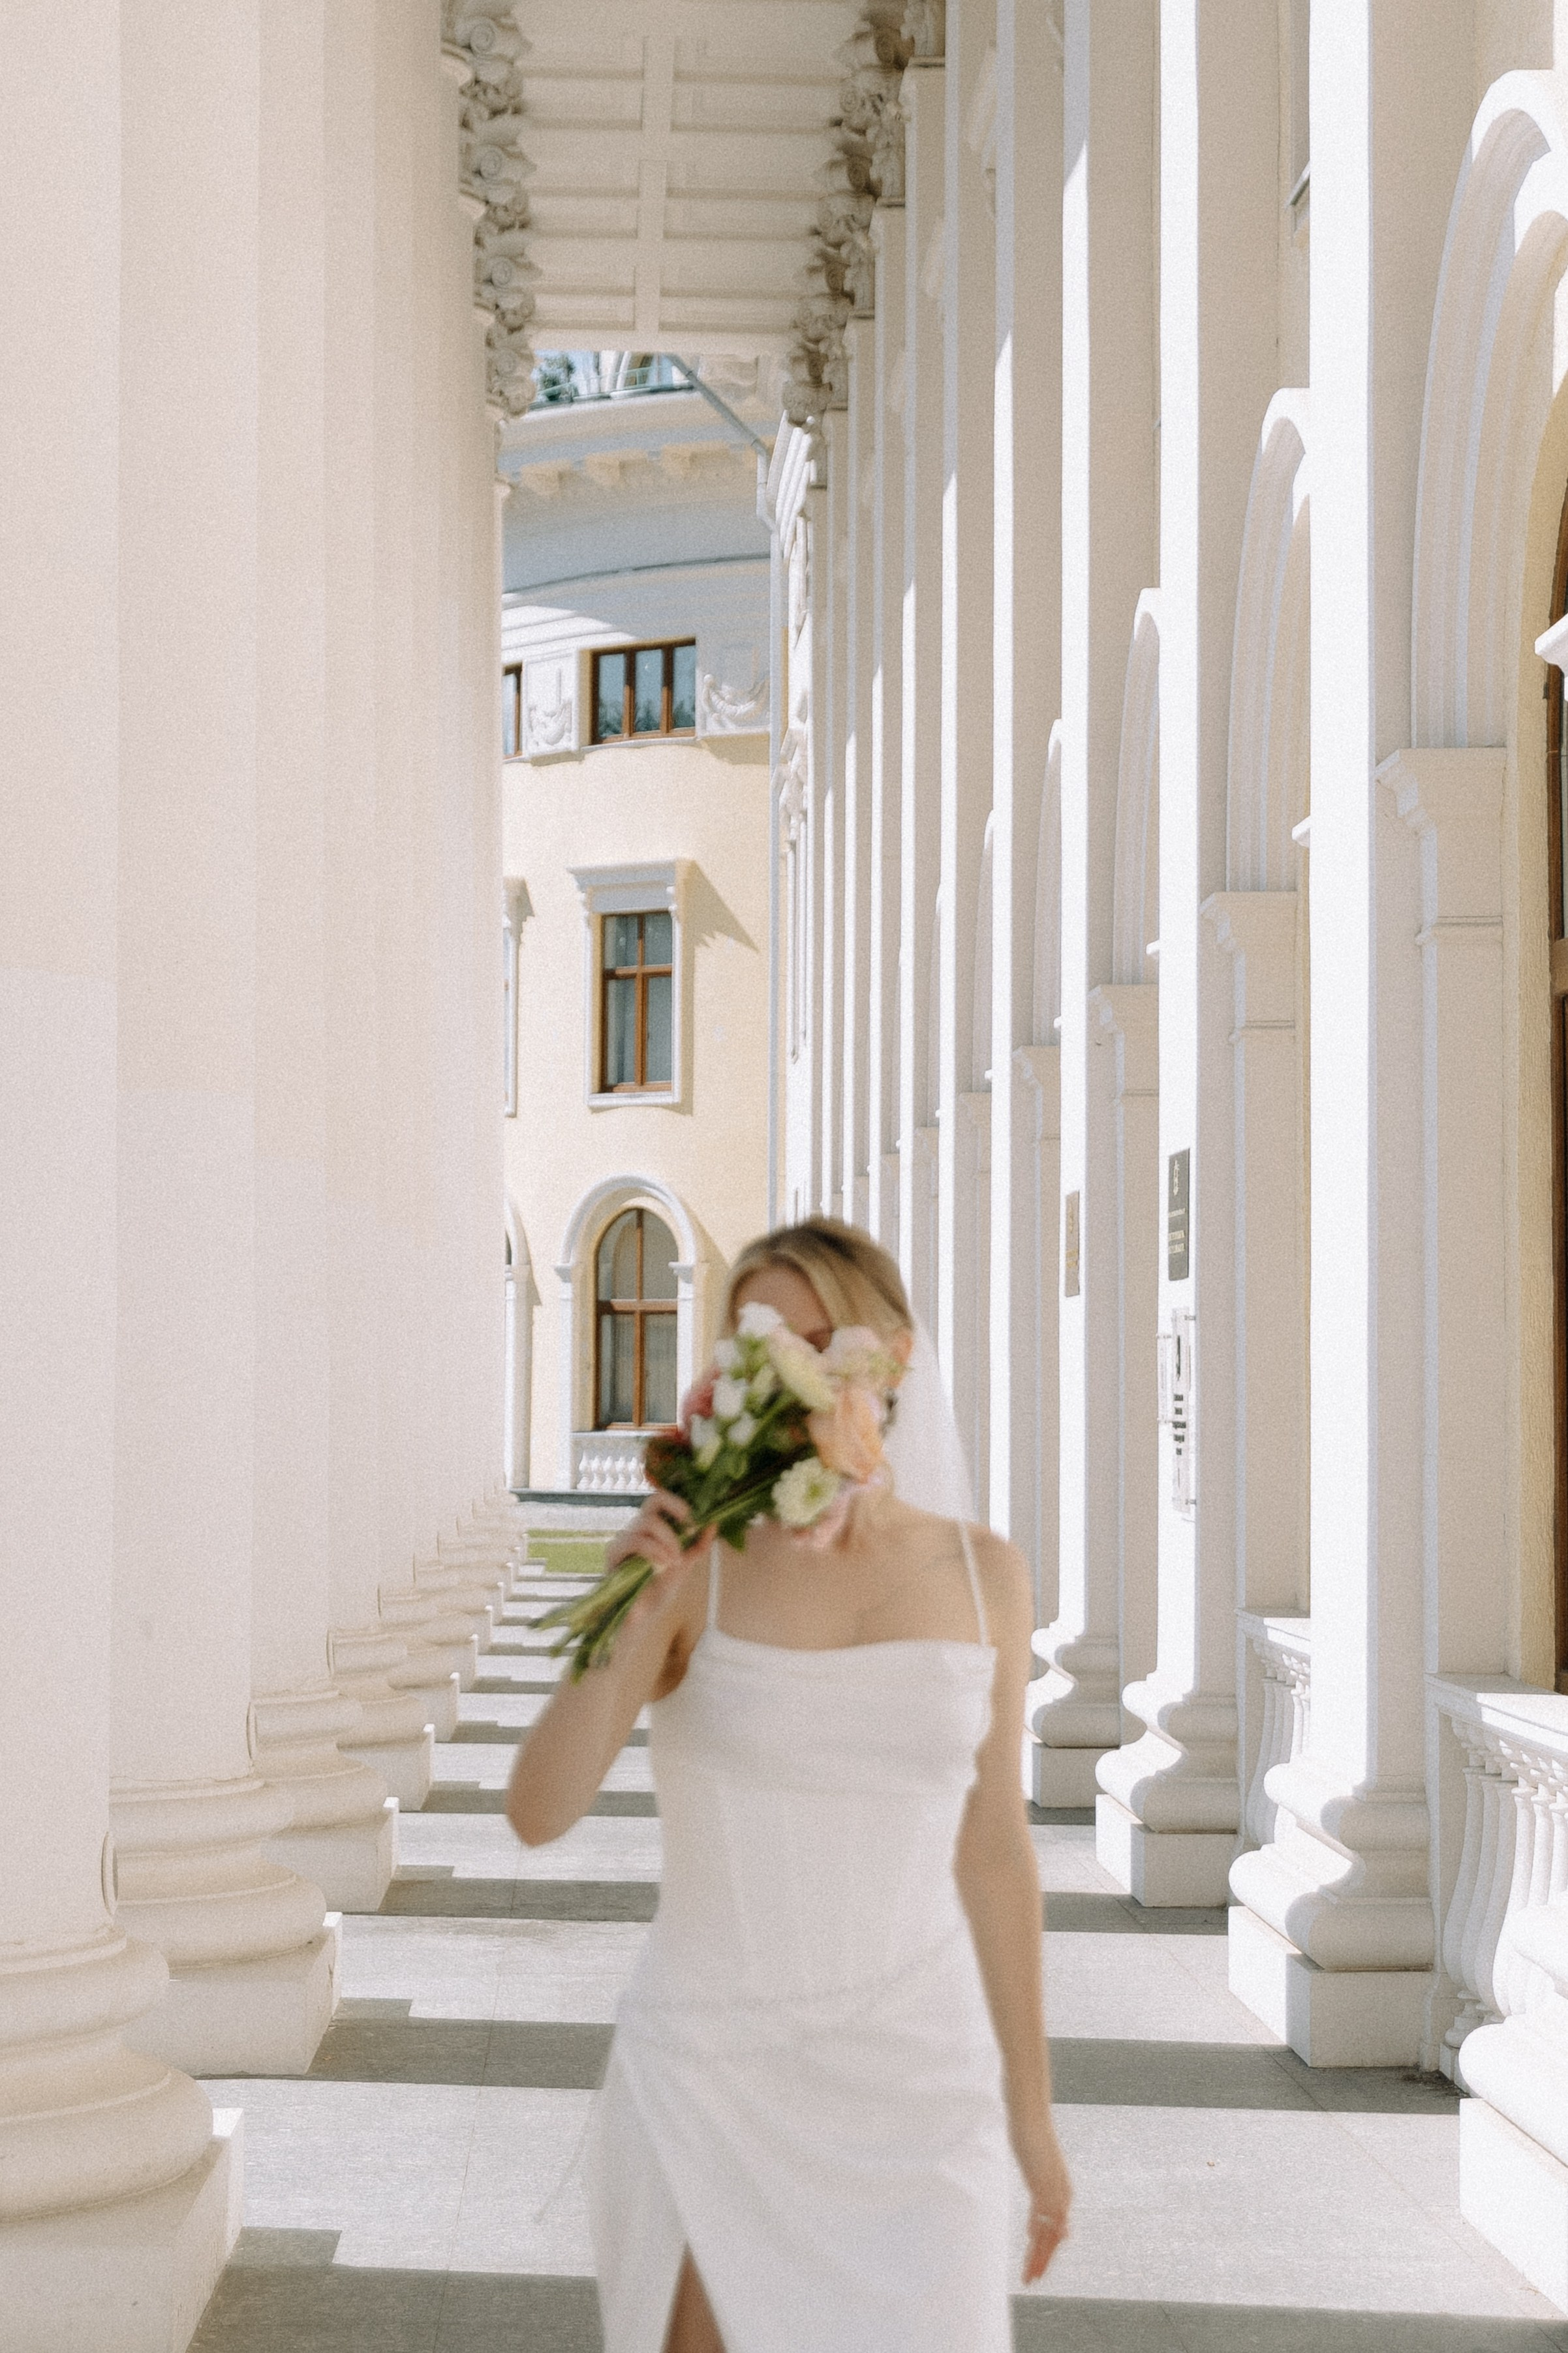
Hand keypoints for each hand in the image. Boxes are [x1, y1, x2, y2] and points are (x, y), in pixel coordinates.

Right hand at [607, 1490, 711, 1620]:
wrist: (641, 1618)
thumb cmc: (658, 1590)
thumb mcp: (684, 1566)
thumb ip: (697, 1546)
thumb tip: (714, 1524)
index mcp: (651, 1529)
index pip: (659, 1500)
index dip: (677, 1503)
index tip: (693, 1520)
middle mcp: (636, 1529)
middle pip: (652, 1501)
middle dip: (675, 1512)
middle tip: (689, 1531)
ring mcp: (623, 1539)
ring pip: (646, 1521)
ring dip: (667, 1538)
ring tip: (675, 1560)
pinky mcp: (613, 1554)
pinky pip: (632, 1540)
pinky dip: (652, 1550)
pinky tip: (662, 1564)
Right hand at [1015, 2119, 1070, 2283]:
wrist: (1030, 2112)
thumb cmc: (1030, 2135)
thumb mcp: (1037, 2164)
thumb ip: (1040, 2184)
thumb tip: (1039, 2201)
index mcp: (1061, 2189)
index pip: (1055, 2229)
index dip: (1046, 2250)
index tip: (1036, 2267)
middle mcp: (1061, 2190)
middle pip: (1054, 2234)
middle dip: (1043, 2259)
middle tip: (1032, 2280)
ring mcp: (1052, 2186)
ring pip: (1048, 2229)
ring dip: (1038, 2253)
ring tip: (1029, 2274)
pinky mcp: (1042, 2179)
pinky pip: (1041, 2211)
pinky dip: (1036, 2228)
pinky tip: (1029, 2240)